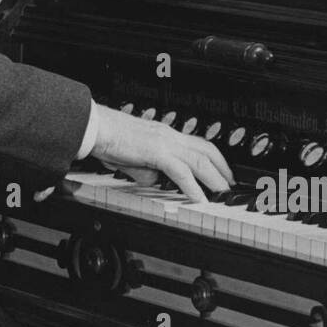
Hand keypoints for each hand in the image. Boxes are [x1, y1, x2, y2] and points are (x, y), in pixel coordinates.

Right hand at [89, 107, 232, 202]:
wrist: (96, 127)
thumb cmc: (108, 139)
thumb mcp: (133, 158)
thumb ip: (147, 170)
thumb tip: (155, 181)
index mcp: (165, 134)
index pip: (196, 144)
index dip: (213, 158)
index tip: (221, 171)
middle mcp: (169, 135)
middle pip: (206, 149)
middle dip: (222, 168)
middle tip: (230, 185)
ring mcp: (164, 142)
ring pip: (200, 160)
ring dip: (215, 178)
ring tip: (223, 193)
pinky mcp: (156, 152)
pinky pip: (181, 171)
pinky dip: (193, 187)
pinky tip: (199, 199)